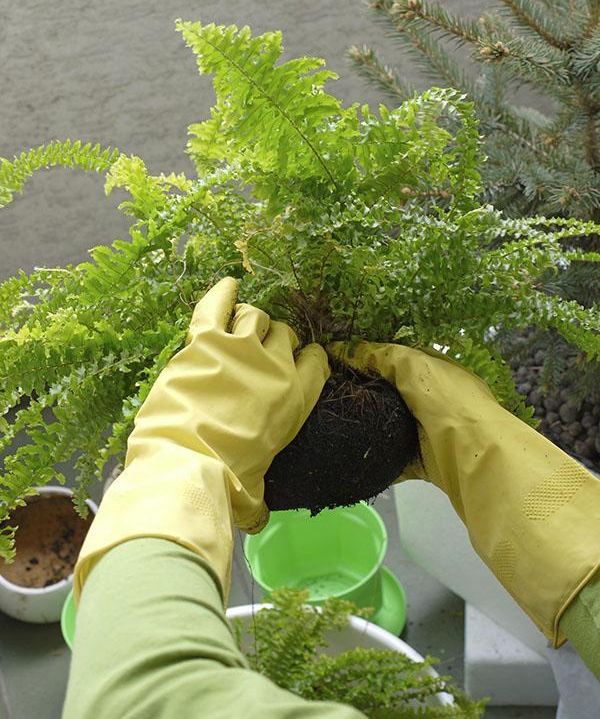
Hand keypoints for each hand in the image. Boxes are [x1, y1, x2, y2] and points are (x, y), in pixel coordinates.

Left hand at [128, 276, 328, 532]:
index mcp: (298, 396)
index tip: (296, 360)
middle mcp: (276, 365)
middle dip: (273, 340)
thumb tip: (258, 521)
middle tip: (256, 353)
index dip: (306, 357)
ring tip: (236, 330)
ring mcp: (240, 348)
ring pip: (254, 315)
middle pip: (283, 333)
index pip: (316, 358)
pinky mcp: (205, 340)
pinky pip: (215, 305)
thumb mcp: (255, 491)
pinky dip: (221, 292)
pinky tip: (227, 284)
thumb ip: (260, 498)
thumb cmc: (228, 482)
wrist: (189, 463)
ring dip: (248, 320)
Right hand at [329, 341, 599, 646]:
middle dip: (366, 392)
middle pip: (393, 393)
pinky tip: (350, 454)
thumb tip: (344, 347)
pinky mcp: (425, 462)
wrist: (477, 457)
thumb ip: (382, 356)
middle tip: (329, 392)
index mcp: (438, 371)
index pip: (399, 359)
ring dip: (368, 426)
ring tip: (332, 421)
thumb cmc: (449, 402)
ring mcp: (431, 432)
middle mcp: (436, 400)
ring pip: (391, 426)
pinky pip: (394, 459)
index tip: (338, 361)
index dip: (370, 358)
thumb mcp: (415, 366)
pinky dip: (376, 459)